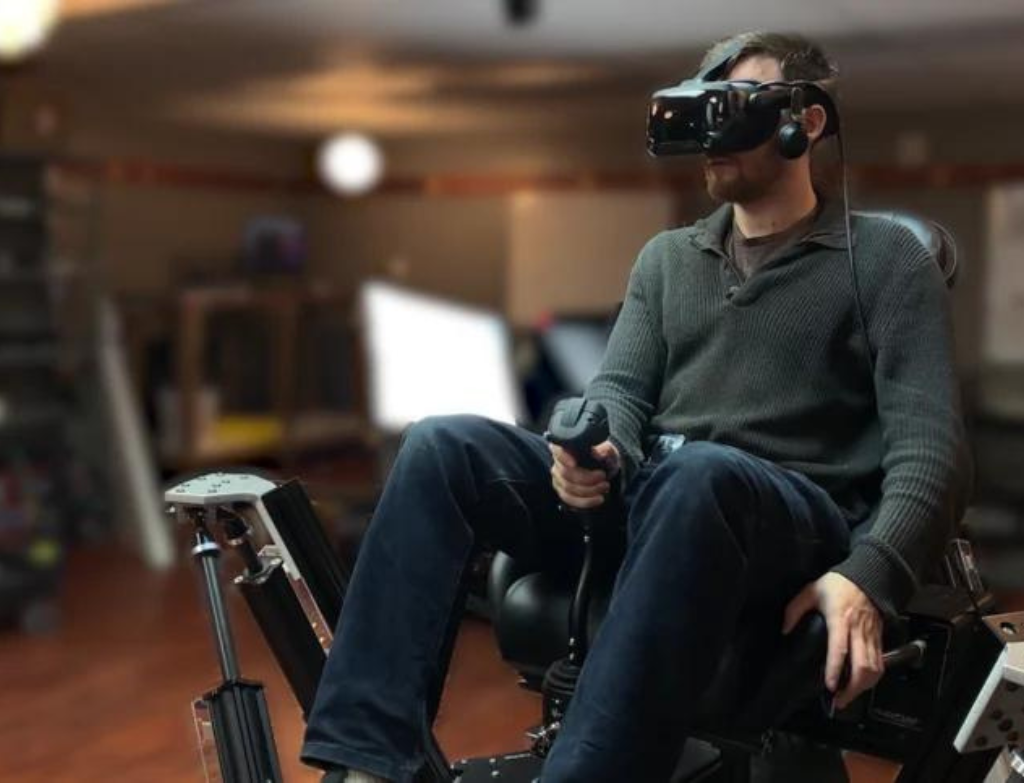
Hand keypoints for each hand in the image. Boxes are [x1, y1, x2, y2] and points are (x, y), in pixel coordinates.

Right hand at [549, 440, 619, 509]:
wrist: (606, 471)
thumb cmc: (604, 457)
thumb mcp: (609, 451)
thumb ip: (605, 450)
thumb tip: (598, 453)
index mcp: (567, 447)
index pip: (557, 450)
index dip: (563, 457)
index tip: (574, 464)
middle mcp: (559, 463)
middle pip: (565, 473)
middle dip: (586, 478)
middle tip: (603, 476)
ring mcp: (559, 479)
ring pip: (568, 488)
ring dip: (589, 491)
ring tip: (604, 487)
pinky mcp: (563, 492)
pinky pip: (570, 500)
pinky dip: (585, 501)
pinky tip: (597, 499)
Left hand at [782, 571, 883, 709]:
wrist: (868, 575)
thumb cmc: (839, 583)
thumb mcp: (811, 591)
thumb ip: (795, 610)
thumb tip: (785, 630)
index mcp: (840, 619)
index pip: (839, 649)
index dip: (835, 669)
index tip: (830, 686)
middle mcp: (858, 631)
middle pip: (863, 666)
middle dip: (853, 688)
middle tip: (839, 700)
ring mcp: (871, 635)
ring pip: (874, 668)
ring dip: (863, 686)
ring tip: (849, 697)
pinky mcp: (878, 637)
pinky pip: (879, 662)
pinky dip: (872, 677)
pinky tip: (862, 684)